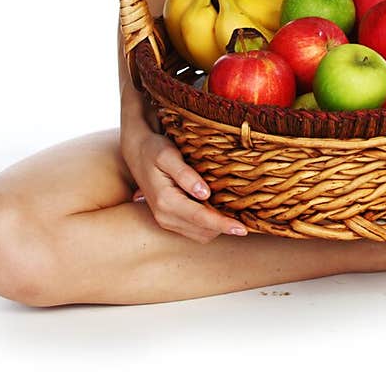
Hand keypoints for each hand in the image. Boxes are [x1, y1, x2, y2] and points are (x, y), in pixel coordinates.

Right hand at [122, 119, 246, 244]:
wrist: (137, 152)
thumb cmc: (154, 150)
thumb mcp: (168, 155)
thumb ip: (185, 175)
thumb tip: (205, 194)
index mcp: (166, 202)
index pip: (200, 218)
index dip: (223, 224)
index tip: (243, 229)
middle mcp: (165, 216)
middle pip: (203, 231)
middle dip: (224, 227)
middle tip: (248, 218)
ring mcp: (166, 221)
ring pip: (200, 234)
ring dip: (218, 228)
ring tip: (237, 215)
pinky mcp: (170, 220)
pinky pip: (194, 230)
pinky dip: (209, 225)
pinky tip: (220, 211)